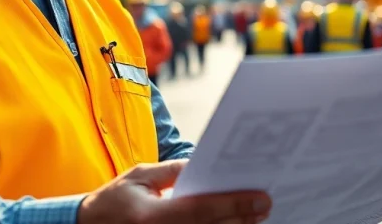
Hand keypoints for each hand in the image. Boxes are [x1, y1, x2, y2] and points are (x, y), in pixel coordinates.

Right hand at [77, 159, 271, 223]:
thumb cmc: (113, 200)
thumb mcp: (139, 177)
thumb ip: (173, 171)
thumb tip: (205, 164)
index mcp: (151, 216)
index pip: (201, 210)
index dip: (233, 204)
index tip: (261, 198)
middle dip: (242, 217)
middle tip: (267, 204)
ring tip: (256, 215)